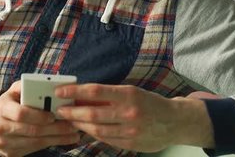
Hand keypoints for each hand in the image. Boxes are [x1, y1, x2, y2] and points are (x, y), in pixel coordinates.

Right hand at [0, 81, 80, 156]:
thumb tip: (50, 83)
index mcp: (1, 107)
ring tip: (73, 133)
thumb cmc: (10, 103)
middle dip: (55, 128)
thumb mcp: (14, 91)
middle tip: (72, 125)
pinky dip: (51, 144)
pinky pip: (34, 150)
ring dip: (57, 138)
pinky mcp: (10, 153)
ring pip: (35, 142)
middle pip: (32, 130)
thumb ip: (29, 86)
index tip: (54, 115)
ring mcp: (3, 143)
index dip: (39, 115)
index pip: (21, 113)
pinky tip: (63, 139)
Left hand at [55, 84, 213, 152]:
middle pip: (92, 113)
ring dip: (79, 124)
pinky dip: (93, 133)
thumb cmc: (149, 103)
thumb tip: (81, 95)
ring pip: (96, 129)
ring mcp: (130, 131)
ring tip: (70, 119)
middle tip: (60, 109)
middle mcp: (129, 112)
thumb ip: (108, 95)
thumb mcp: (131, 92)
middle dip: (72, 112)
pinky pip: (105, 139)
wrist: (175, 122)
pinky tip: (86, 128)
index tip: (60, 91)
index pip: (95, 91)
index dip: (75, 91)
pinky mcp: (130, 144)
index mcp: (129, 94)